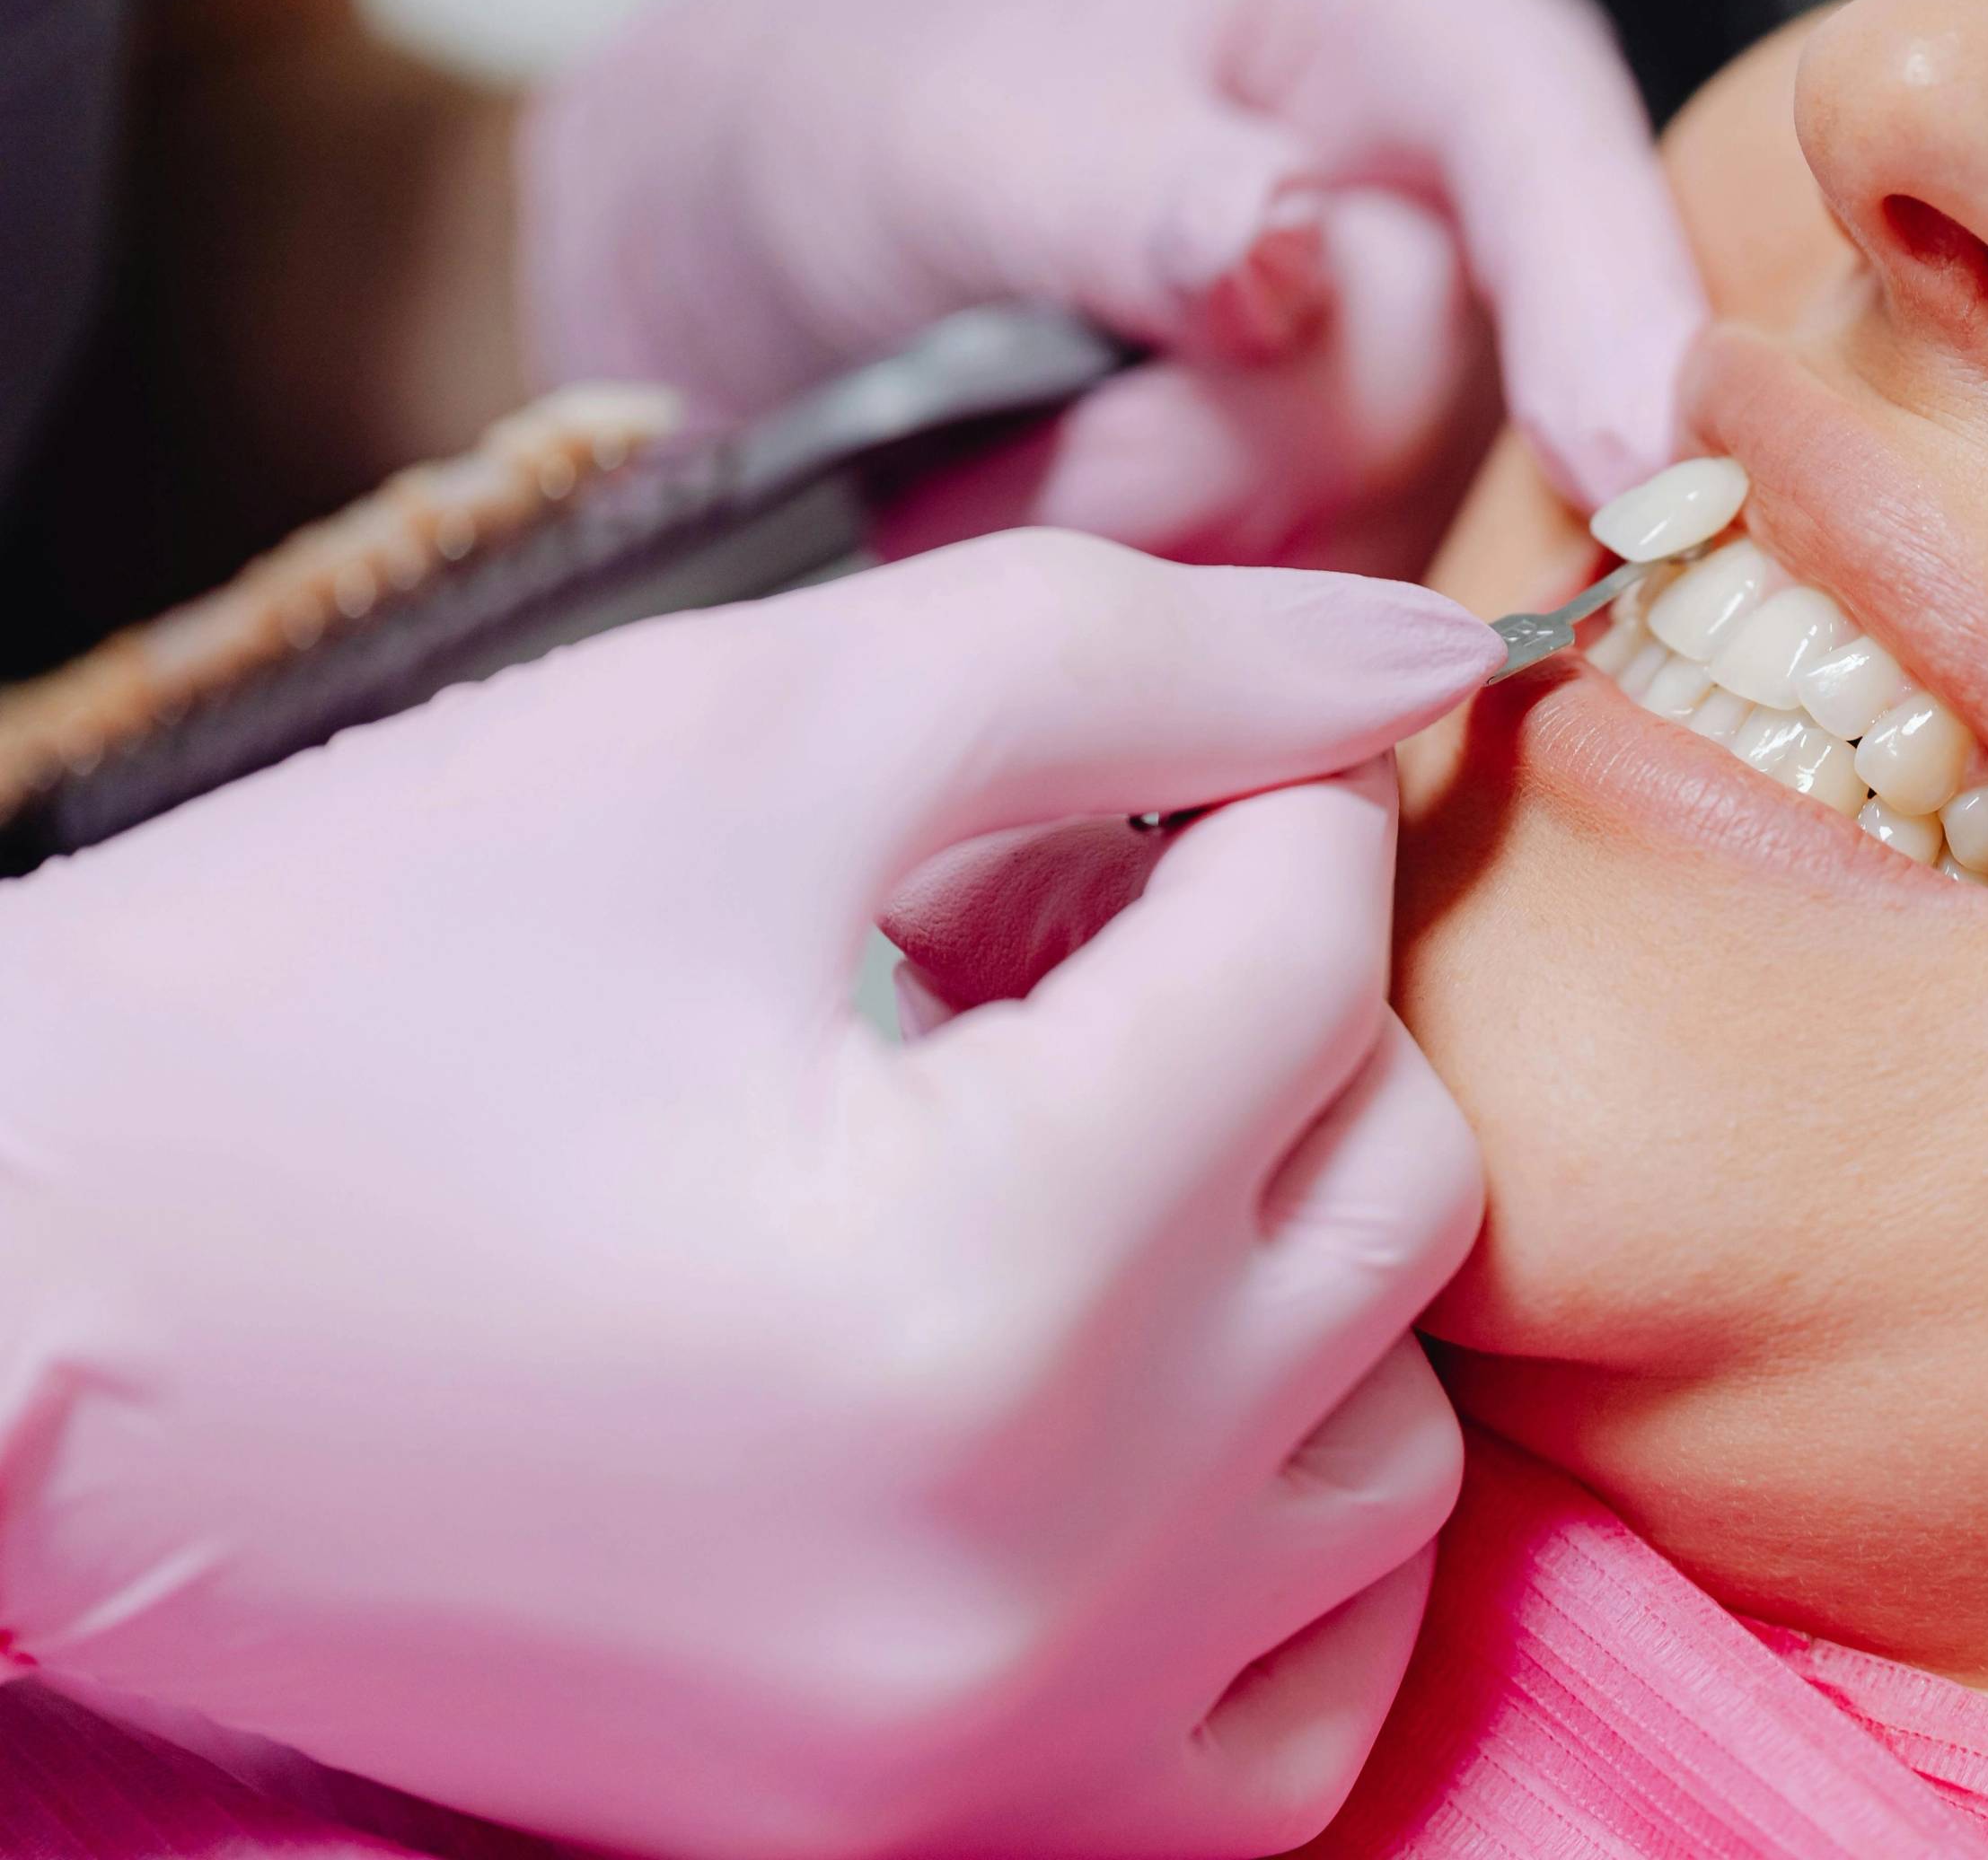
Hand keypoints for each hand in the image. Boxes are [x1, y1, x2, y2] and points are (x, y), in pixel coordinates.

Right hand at [0, 534, 1499, 1858]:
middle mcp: (1031, 1563)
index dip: (1247, 798)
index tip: (1131, 779)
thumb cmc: (341, 988)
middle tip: (1071, 948)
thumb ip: (1127, 655)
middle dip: (1272, 1009)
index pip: (1318, 945)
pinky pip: (1292, 1708)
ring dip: (1282, 1253)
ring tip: (1061, 1152)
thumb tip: (1437, 653)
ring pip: (1385, 1436)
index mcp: (982, 1271)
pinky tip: (1113, 1391)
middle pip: (1394, 1186)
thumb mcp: (735, 732)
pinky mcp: (927, 1834)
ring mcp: (989, 1740)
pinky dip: (1261, 1530)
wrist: (11, 1302)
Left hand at [525, 0, 1710, 549]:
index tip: (1623, 456)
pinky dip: (1185, 616)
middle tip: (1028, 435)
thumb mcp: (946, 125)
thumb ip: (1121, 188)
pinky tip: (1075, 531)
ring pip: (1391, 536)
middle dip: (1229, 452)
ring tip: (1010, 463)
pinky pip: (1334, 636)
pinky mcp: (1381, 526)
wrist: (768, 274)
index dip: (1603, 293)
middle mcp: (1454, 188)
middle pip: (1460, 383)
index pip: (1546, 130)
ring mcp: (1431, 376)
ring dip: (1181, 546)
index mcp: (1392, 1)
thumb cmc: (866, 133)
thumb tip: (1281, 246)